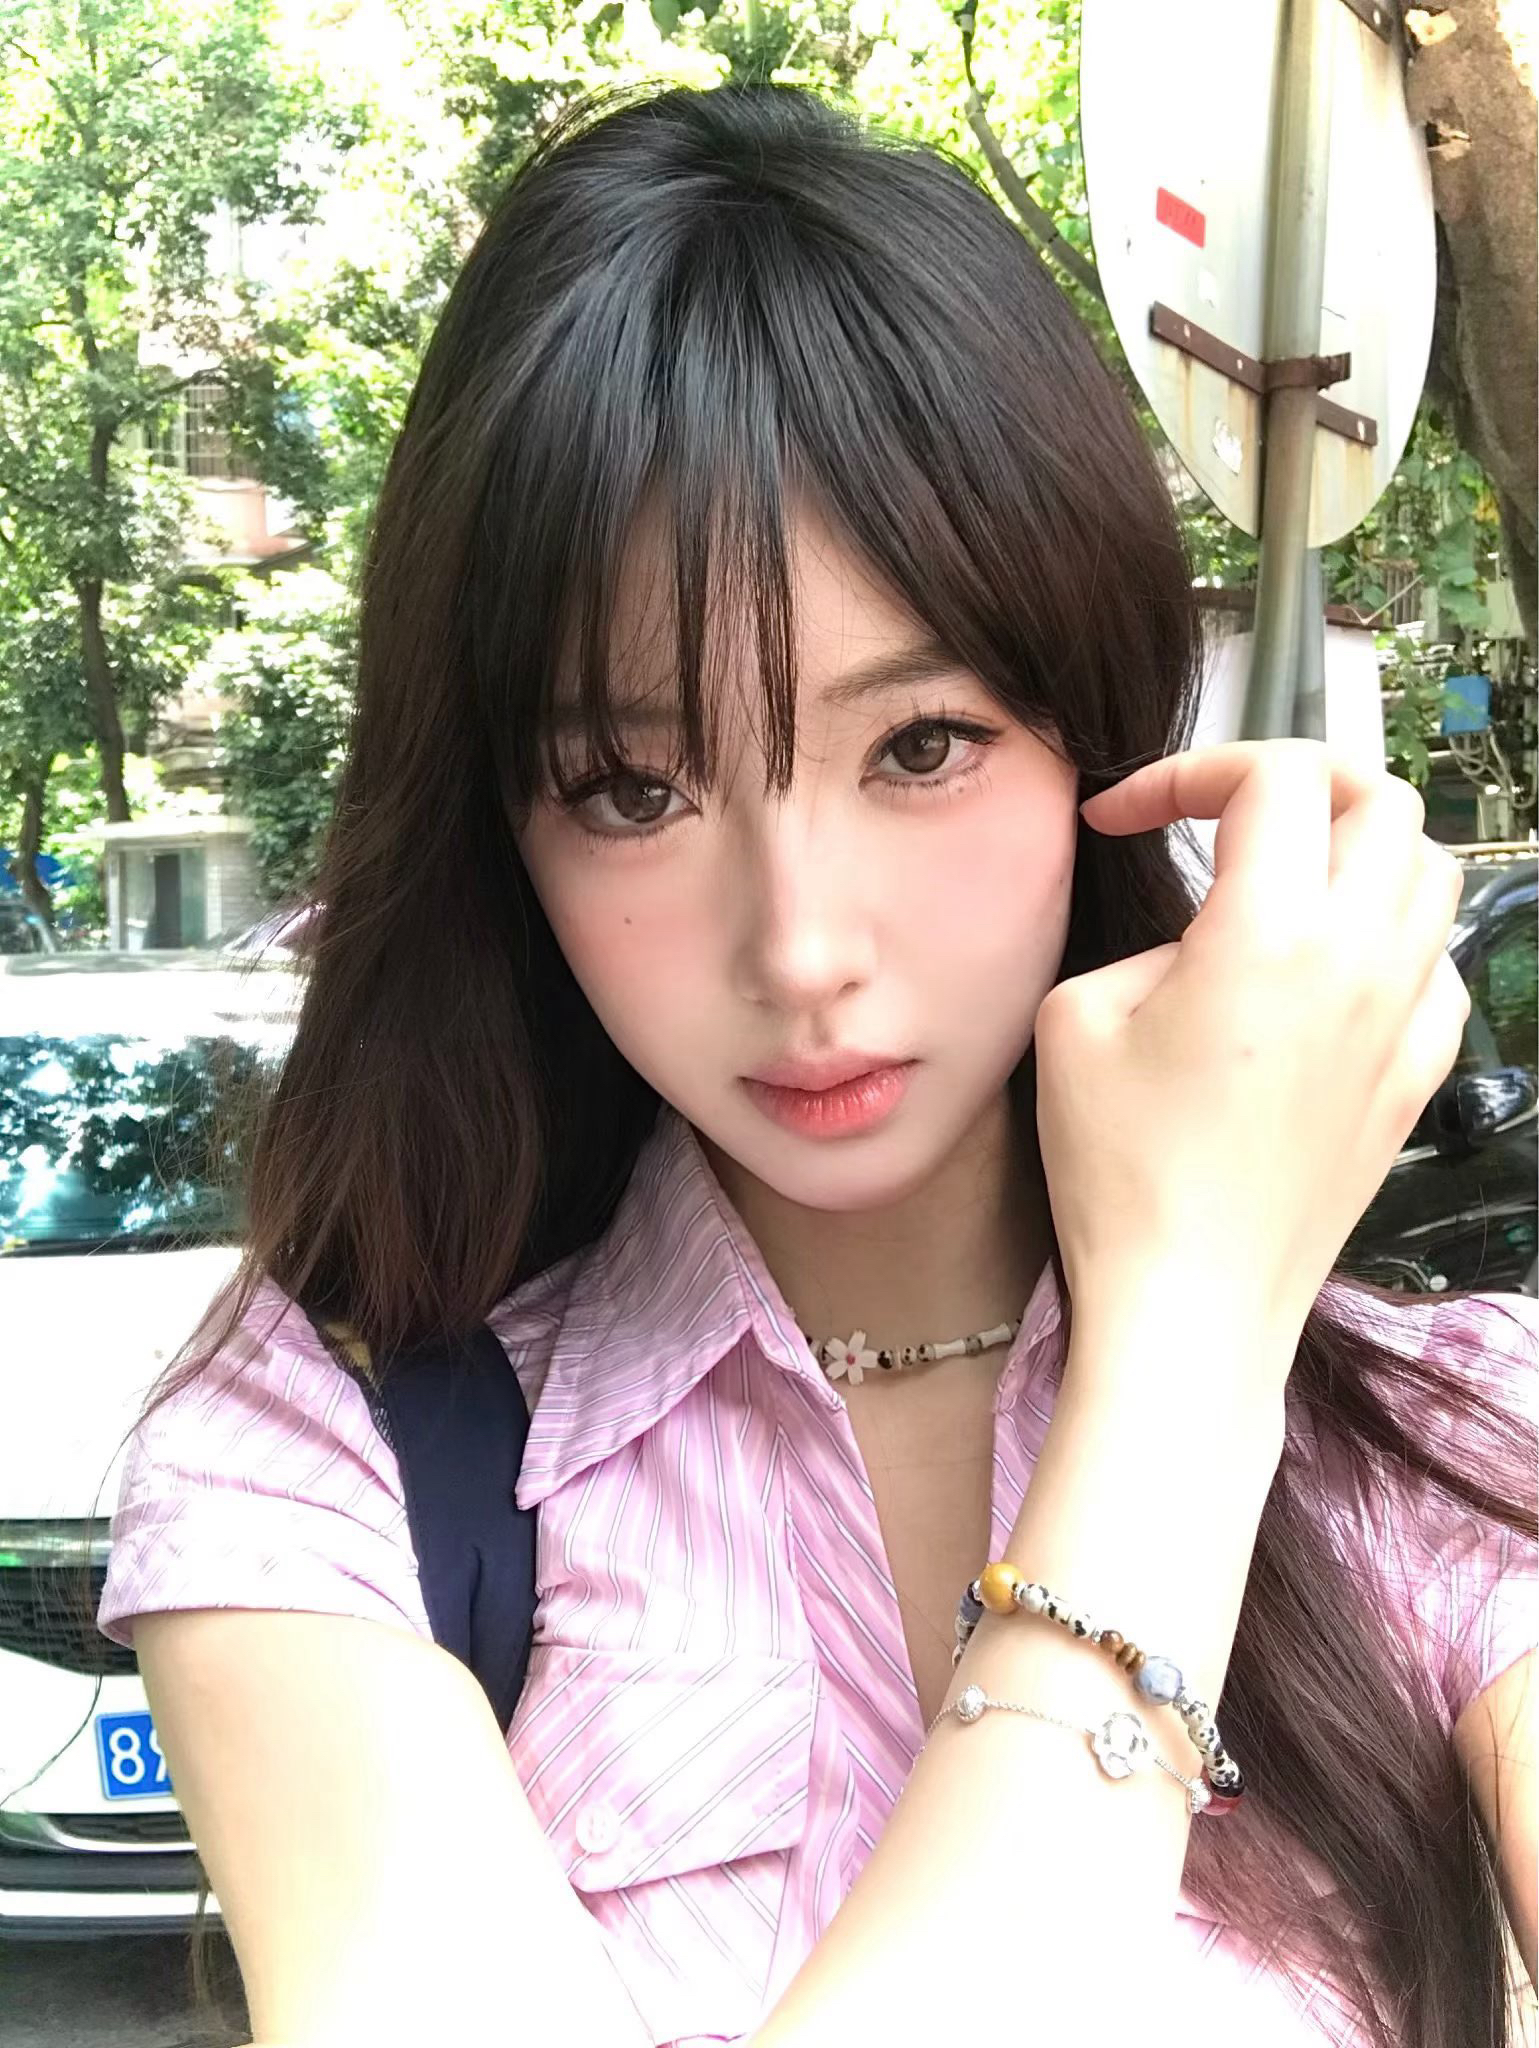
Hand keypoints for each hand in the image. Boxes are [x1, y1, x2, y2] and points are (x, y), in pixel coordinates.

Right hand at [1034, 739, 1468, 1366]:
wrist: (1194, 1303)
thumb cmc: (1121, 1171)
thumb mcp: (1076, 1021)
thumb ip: (1142, 944)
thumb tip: (1194, 946)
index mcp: (1270, 933)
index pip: (1273, 777)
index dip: (1188, 771)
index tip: (1123, 817)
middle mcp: (1359, 960)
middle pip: (1378, 798)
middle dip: (1296, 780)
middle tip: (1223, 814)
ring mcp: (1403, 1020)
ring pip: (1429, 872)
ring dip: (1357, 846)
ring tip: (1286, 876)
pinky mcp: (1416, 1077)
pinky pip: (1437, 964)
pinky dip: (1393, 934)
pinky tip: (1333, 969)